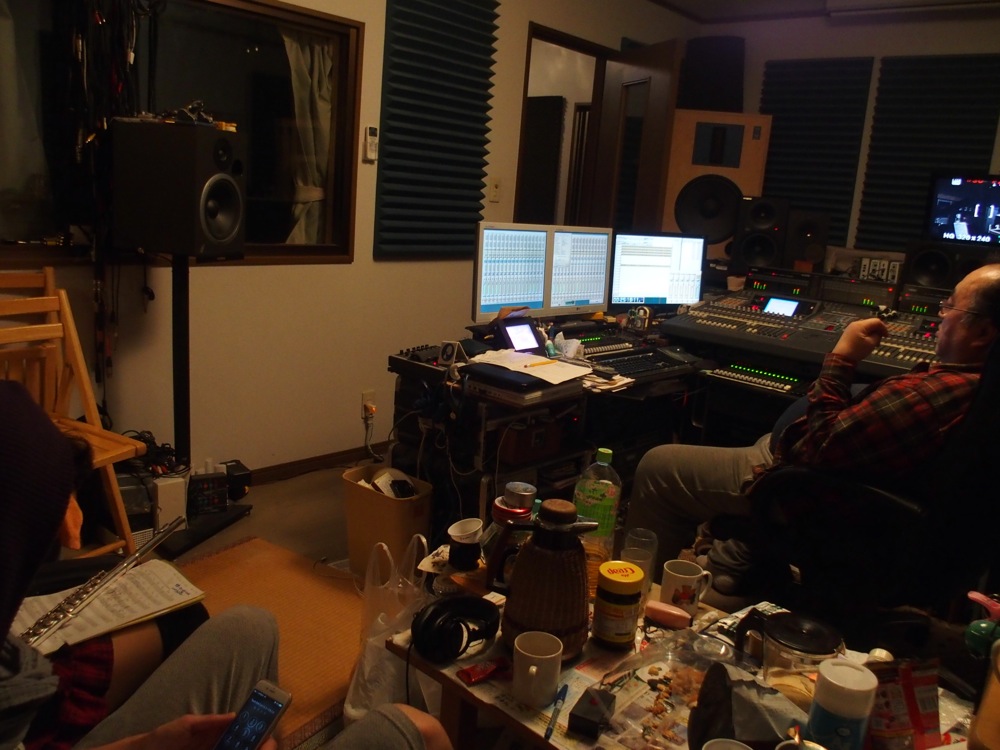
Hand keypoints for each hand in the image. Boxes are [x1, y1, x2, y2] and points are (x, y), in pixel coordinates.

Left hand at [93, 715, 277, 749]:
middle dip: (257, 745)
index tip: (267, 732)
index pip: (240, 731)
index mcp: (215, 734)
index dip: (256, 730)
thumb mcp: (187, 724)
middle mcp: (218, 747)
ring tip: (259, 747)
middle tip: (266, 745)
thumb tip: (234, 716)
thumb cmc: (163, 737)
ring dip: (247, 748)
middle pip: (242, 746)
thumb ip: (211, 721)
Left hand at [831, 318, 888, 363]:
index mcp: (861, 325)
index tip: (886, 336)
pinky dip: (866, 334)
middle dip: (878, 331)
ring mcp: (851, 328)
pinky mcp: (849, 332)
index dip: (884, 328)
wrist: (842, 357)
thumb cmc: (856, 351)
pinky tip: (867, 342)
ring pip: (867, 327)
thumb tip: (880, 332)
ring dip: (872, 333)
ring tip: (874, 343)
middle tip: (880, 340)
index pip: (876, 321)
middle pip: (871, 323)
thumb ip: (878, 335)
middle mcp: (855, 324)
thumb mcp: (871, 343)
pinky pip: (861, 330)